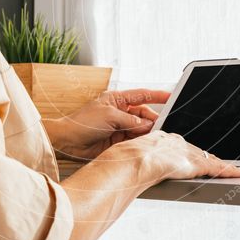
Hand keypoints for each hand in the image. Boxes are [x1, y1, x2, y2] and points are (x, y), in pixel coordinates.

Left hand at [43, 88, 170, 160]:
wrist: (67, 142)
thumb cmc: (82, 123)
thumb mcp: (110, 116)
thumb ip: (131, 121)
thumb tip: (147, 125)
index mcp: (117, 100)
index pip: (142, 95)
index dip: (157, 95)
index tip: (172, 96)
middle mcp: (120, 112)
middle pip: (144, 114)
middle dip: (153, 119)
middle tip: (162, 126)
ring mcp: (119, 126)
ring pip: (141, 128)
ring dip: (148, 132)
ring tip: (155, 137)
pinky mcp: (118, 141)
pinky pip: (134, 140)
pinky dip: (141, 141)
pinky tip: (146, 144)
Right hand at [104, 130, 239, 184]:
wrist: (133, 160)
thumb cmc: (123, 161)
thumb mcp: (125, 160)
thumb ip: (127, 167)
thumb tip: (115, 178)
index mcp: (159, 139)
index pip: (178, 146)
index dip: (187, 153)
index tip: (191, 156)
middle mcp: (175, 143)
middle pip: (196, 151)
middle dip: (206, 158)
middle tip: (218, 162)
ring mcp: (185, 153)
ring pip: (207, 159)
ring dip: (220, 165)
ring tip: (232, 169)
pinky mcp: (195, 163)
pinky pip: (216, 167)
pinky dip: (228, 170)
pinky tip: (237, 172)